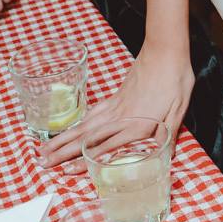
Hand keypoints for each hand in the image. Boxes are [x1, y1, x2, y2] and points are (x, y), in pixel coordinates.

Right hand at [41, 39, 194, 166]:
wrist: (165, 50)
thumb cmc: (175, 78)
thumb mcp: (179, 108)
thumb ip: (170, 133)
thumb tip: (169, 157)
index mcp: (136, 124)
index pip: (104, 148)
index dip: (84, 162)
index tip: (66, 172)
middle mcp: (120, 117)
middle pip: (86, 138)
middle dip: (63, 152)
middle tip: (43, 162)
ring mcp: (115, 105)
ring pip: (85, 125)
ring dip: (64, 138)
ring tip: (46, 148)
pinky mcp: (115, 95)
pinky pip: (93, 112)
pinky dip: (79, 122)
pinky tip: (72, 128)